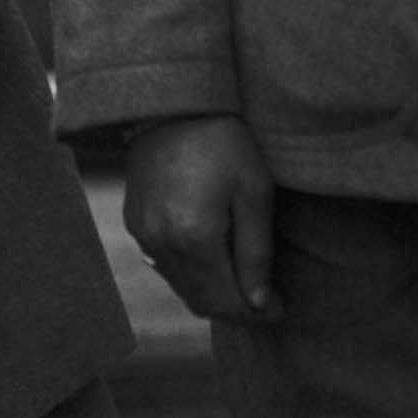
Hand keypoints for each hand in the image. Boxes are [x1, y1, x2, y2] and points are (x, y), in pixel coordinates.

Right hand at [123, 114, 282, 324]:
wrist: (173, 104)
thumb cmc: (223, 140)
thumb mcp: (254, 190)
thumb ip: (256, 251)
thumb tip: (260, 302)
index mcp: (194, 239)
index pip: (226, 301)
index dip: (257, 313)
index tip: (282, 309)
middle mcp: (161, 246)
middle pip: (202, 301)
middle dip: (237, 308)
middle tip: (269, 300)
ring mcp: (143, 237)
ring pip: (183, 287)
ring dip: (215, 292)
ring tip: (247, 279)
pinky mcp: (135, 224)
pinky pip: (166, 265)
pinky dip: (193, 273)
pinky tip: (217, 257)